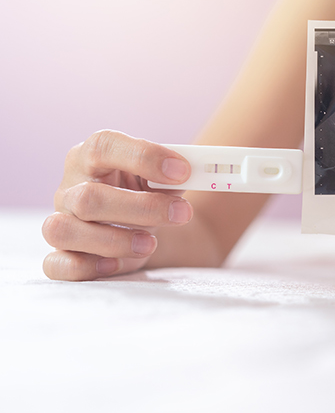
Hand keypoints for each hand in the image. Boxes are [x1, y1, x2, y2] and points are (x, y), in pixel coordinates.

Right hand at [41, 130, 192, 280]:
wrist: (144, 229)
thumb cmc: (150, 195)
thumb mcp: (164, 179)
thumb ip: (177, 173)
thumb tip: (199, 171)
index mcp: (91, 158)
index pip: (103, 146)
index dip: (143, 156)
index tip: (183, 171)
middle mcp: (70, 188)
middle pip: (89, 197)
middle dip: (143, 208)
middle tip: (182, 213)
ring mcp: (61, 222)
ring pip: (64, 230)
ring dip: (114, 240)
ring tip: (151, 243)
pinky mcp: (59, 257)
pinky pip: (57, 265)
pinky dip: (86, 267)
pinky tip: (117, 265)